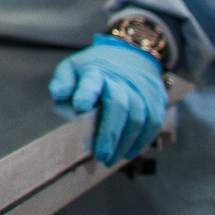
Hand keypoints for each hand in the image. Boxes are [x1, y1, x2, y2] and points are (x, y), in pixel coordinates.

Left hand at [50, 35, 167, 166]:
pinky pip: (153, 124)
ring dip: (124, 142)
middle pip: (119, 105)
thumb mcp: (74, 67)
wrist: (131, 55)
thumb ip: (63, 80)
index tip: (80, 107)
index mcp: (97, 71)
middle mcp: (122, 80)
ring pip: (138, 118)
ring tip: (110, 159)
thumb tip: (58, 93)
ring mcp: (142, 90)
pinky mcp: (157, 100)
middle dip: (109, 132)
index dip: (86, 92)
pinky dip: (140, 141)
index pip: (92, 81)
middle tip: (101, 155)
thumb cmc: (96, 68)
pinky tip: (127, 153)